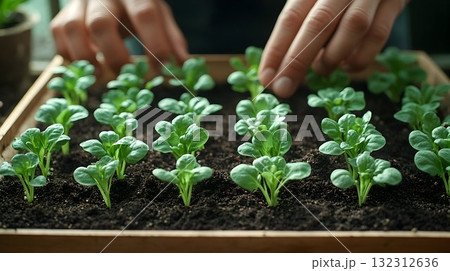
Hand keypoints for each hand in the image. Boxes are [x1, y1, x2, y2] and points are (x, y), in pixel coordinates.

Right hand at [51, 0, 187, 72]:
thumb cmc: (138, 8)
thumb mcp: (160, 16)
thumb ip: (171, 38)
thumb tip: (186, 65)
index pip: (145, 14)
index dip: (154, 44)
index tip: (160, 70)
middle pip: (102, 23)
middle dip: (115, 56)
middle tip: (126, 77)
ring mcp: (81, 3)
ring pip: (73, 29)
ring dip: (87, 58)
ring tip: (100, 76)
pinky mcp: (64, 14)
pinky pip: (60, 36)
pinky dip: (71, 56)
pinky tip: (87, 66)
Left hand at [259, 0, 407, 97]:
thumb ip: (301, 21)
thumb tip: (280, 66)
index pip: (291, 17)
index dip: (276, 49)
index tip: (266, 77)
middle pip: (317, 24)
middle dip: (297, 62)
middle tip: (283, 89)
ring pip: (352, 28)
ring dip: (332, 58)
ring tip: (322, 68)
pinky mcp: (395, 2)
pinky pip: (379, 34)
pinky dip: (361, 57)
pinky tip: (348, 64)